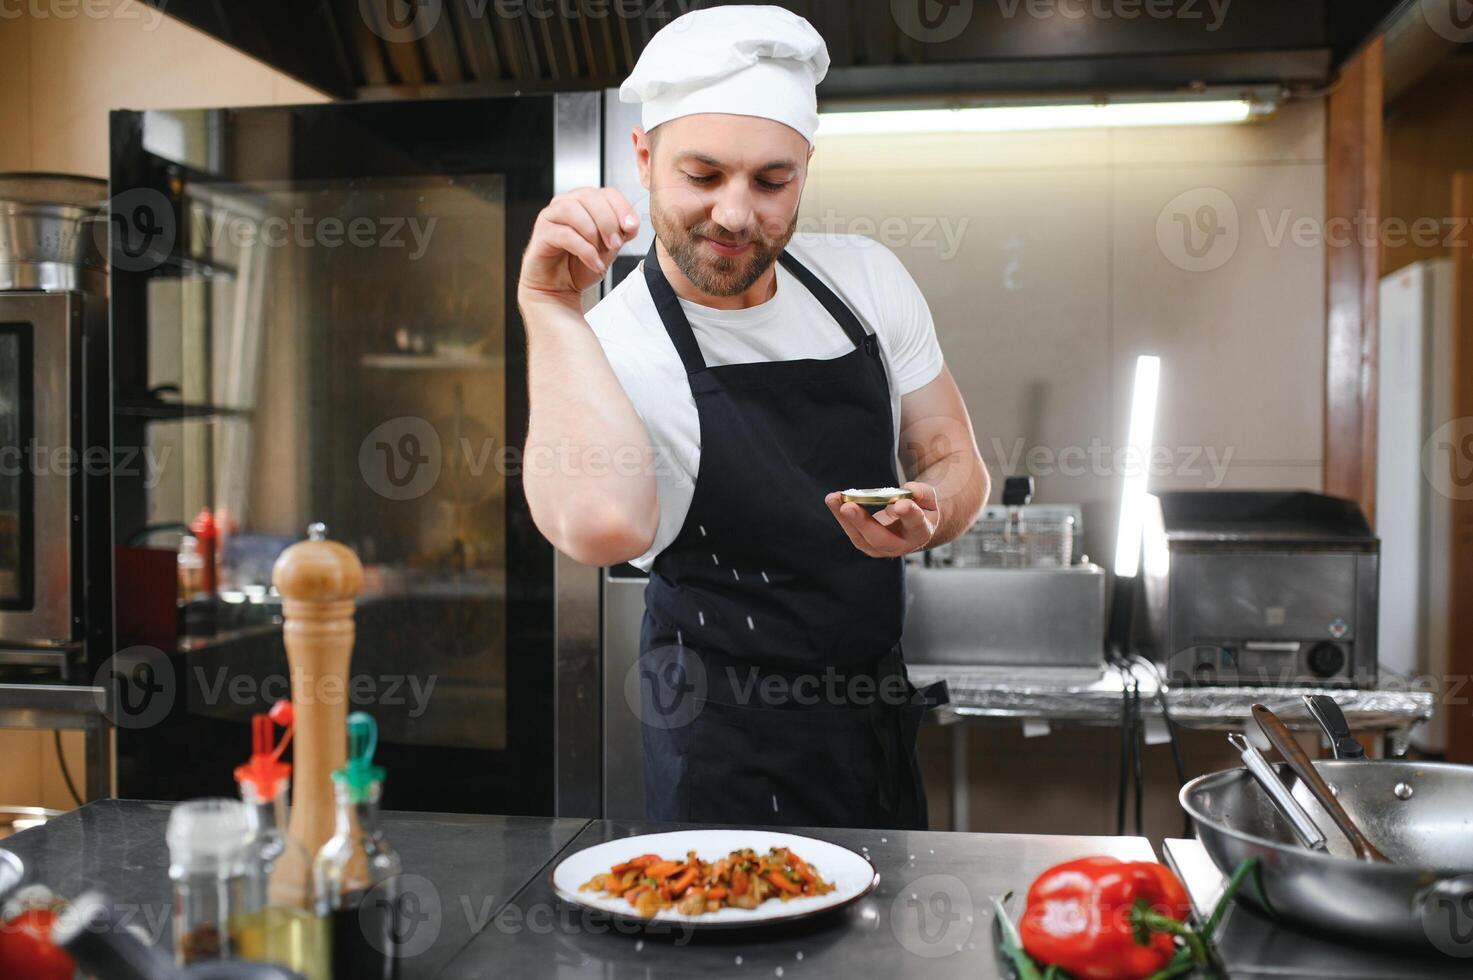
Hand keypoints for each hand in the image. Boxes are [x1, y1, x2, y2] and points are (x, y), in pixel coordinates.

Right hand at [518, 187, 639, 311]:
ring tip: (603, 252)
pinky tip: (594, 263)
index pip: (607, 193)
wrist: (558, 289)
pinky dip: (584, 250)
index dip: (622, 208)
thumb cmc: (579, 266)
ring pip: (572, 209)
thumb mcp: (609, 249)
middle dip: (608, 221)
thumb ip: (620, 234)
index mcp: (586, 203)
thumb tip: (631, 224)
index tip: (631, 227)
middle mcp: (567, 204)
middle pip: (590, 196)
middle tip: (616, 243)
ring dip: (593, 231)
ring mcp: (551, 216)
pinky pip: (564, 235)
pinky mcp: (541, 234)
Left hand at [824, 482, 939, 557]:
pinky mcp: (866, 544)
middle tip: (848, 507)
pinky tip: (834, 500)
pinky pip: (852, 532)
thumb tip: (909, 490)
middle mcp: (900, 545)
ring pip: (860, 538)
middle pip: (880, 538)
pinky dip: (841, 516)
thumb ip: (921, 492)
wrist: (913, 529)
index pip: (915, 523)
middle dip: (862, 523)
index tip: (899, 504)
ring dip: (844, 518)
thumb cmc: (921, 509)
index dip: (908, 513)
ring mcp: (881, 549)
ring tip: (833, 498)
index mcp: (921, 531)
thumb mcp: (928, 498)